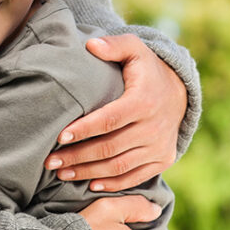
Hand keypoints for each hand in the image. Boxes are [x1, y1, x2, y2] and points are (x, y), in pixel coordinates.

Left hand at [45, 34, 186, 190]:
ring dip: (88, 173)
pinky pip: (135, 177)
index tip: (59, 137)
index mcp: (143, 101)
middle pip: (110, 148)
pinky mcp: (163, 159)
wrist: (179, 91)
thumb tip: (91, 45)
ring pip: (119, 166)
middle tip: (50, 161)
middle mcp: (154, 127)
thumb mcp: (134, 49)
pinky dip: (112, 184)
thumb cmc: (146, 68)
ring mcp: (159, 146)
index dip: (83, 130)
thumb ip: (113, 45)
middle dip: (77, 156)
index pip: (109, 120)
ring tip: (62, 173)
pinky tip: (90, 184)